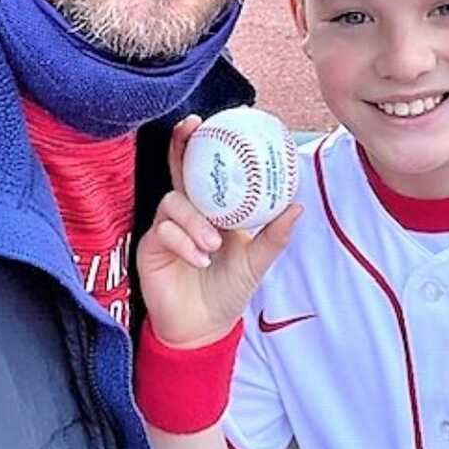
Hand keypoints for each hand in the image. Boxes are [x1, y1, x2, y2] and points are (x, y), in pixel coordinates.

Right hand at [137, 115, 300, 348]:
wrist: (204, 329)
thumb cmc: (229, 289)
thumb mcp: (257, 261)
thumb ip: (274, 235)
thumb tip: (296, 206)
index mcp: (211, 208)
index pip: (204, 168)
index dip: (202, 142)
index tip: (209, 119)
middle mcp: (187, 211)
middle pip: (178, 168)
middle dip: (181, 144)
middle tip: (190, 129)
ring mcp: (167, 227)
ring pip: (173, 202)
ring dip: (195, 220)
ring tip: (212, 243)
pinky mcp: (151, 247)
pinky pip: (163, 231)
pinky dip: (183, 242)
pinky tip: (199, 258)